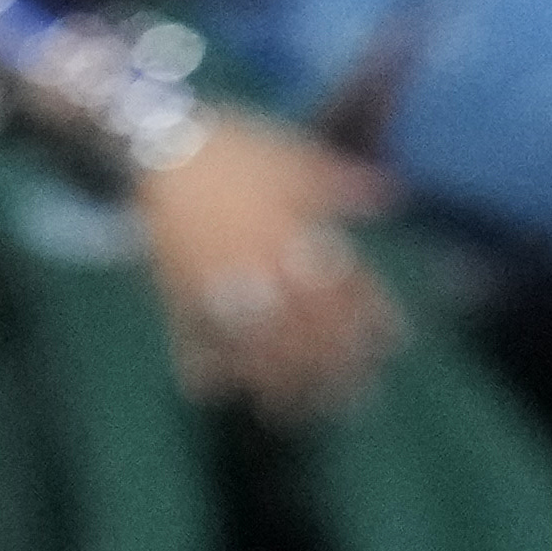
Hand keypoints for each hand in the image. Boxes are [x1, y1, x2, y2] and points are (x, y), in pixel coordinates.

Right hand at [138, 114, 401, 415]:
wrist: (161, 139)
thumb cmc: (235, 147)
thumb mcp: (292, 154)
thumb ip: (338, 181)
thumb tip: (391, 196)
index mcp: (289, 227)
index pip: (340, 282)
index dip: (368, 315)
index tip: (390, 344)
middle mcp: (256, 260)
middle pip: (302, 327)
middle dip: (331, 367)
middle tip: (356, 398)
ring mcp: (214, 280)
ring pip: (250, 344)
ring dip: (274, 383)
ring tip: (292, 411)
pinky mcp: (175, 288)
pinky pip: (186, 335)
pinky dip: (200, 367)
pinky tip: (215, 392)